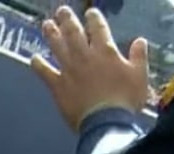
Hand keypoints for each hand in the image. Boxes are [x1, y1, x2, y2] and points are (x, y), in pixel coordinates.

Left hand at [31, 6, 151, 129]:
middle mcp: (84, 57)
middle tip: (62, 11)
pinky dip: (38, 65)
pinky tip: (34, 58)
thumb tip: (140, 41)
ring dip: (51, 34)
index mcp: (105, 52)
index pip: (98, 28)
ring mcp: (69, 70)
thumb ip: (139, 56)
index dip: (93, 18)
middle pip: (73, 32)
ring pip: (57, 47)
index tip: (90, 12)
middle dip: (67, 19)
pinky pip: (45, 72)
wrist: (105, 123)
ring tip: (46, 24)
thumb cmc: (125, 100)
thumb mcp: (139, 76)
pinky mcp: (58, 86)